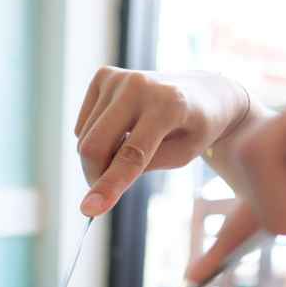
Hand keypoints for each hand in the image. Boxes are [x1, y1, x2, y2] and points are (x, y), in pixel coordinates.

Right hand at [75, 68, 250, 216]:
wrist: (202, 92)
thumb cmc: (194, 129)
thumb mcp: (179, 156)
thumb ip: (139, 168)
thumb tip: (97, 186)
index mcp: (169, 105)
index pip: (131, 155)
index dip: (109, 185)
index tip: (88, 210)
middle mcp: (139, 85)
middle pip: (94, 146)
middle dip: (95, 176)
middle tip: (108, 190)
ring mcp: (118, 77)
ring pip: (84, 138)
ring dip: (99, 157)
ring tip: (128, 150)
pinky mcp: (104, 76)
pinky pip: (83, 125)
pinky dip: (95, 137)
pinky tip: (121, 129)